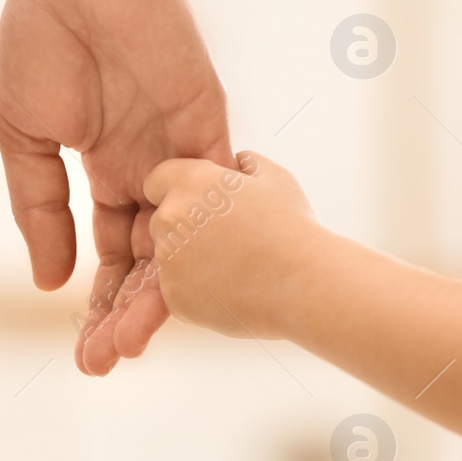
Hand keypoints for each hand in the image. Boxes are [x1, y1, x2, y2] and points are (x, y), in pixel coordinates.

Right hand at [0, 0, 233, 374]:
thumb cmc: (41, 40)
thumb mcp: (24, 138)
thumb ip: (40, 208)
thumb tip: (51, 282)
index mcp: (107, 170)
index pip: (112, 254)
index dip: (99, 303)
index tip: (85, 353)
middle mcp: (151, 170)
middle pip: (151, 261)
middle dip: (128, 314)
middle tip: (106, 363)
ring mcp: (182, 152)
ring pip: (180, 242)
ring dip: (159, 294)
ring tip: (132, 342)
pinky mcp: (207, 126)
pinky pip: (210, 197)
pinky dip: (193, 243)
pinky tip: (173, 287)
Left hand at [143, 151, 321, 339]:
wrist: (304, 285)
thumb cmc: (293, 231)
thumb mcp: (275, 178)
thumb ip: (246, 164)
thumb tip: (238, 164)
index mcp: (190, 182)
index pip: (157, 181)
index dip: (178, 193)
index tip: (199, 208)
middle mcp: (170, 218)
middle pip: (160, 222)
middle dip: (184, 230)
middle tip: (225, 242)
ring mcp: (168, 260)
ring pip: (167, 259)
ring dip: (190, 262)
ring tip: (234, 267)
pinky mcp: (174, 296)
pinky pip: (176, 291)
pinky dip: (196, 293)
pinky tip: (231, 288)